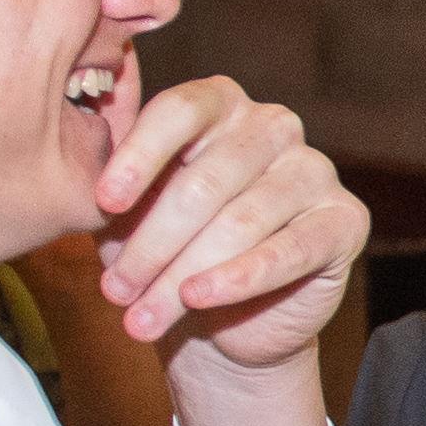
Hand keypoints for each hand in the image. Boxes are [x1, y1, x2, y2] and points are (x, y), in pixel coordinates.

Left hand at [92, 74, 366, 371]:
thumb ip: (116, 190)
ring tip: (142, 317)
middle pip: (204, 181)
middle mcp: (273, 126)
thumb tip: (79, 180)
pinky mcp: (345, 220)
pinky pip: (288, 250)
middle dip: (151, 245)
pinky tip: (199, 299)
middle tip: (114, 291)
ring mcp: (314, 170)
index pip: (180, 110)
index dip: (140, 155)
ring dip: (182, 276)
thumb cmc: (169, 252)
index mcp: (220, 104)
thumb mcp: (132, 217)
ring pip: (239, 223)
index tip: (105, 203)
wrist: (226, 321)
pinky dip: (238, 279)